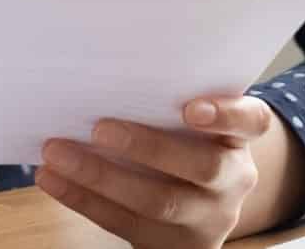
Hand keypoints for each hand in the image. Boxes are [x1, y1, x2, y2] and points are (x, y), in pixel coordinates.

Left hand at [36, 94, 282, 246]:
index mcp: (239, 139)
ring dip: (99, 176)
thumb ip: (167, 104)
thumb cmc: (186, 144)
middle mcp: (232, 180)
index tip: (191, 107)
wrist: (200, 207)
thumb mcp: (195, 126)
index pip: (250, 121)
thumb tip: (103, 73)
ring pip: (157, 201)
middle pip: (200, 167)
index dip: (226, 114)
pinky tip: (53, 179)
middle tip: (99, 127)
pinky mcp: (173, 245)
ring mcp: (206, 219)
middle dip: (147, 147)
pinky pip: (125, 224)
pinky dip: (83, 199)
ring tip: (57, 152)